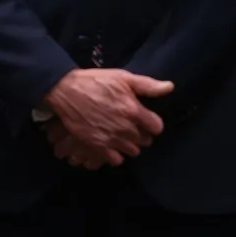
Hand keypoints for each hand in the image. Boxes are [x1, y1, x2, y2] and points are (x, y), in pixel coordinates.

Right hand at [40, 68, 173, 166]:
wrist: (65, 90)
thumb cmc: (94, 81)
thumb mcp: (122, 77)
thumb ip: (147, 84)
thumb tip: (170, 87)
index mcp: (133, 110)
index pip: (157, 127)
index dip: (152, 123)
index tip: (145, 118)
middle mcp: (125, 128)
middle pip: (145, 141)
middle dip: (142, 134)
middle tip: (132, 125)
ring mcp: (111, 138)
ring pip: (133, 151)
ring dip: (130, 144)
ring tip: (122, 135)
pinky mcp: (97, 146)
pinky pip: (116, 159)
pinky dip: (116, 154)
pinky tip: (111, 144)